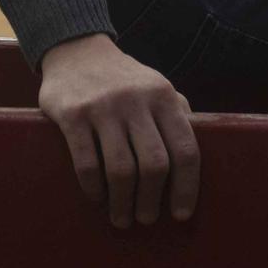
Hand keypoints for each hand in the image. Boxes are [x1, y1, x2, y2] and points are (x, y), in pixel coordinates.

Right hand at [37, 33, 199, 227]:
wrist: (75, 49)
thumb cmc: (123, 79)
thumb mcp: (156, 86)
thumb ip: (178, 114)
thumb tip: (193, 156)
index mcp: (163, 95)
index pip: (185, 149)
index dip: (187, 188)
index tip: (180, 214)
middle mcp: (136, 99)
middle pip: (154, 165)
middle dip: (152, 201)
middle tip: (147, 218)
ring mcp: (103, 106)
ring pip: (121, 170)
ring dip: (123, 203)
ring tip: (122, 217)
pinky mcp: (73, 114)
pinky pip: (87, 163)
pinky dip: (94, 189)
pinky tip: (98, 198)